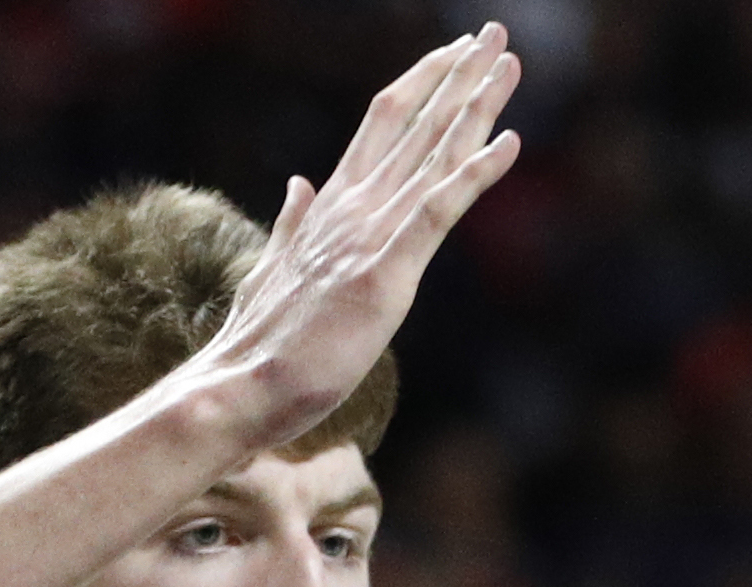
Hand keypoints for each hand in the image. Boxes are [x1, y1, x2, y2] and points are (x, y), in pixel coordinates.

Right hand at [195, 24, 521, 448]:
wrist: (240, 387)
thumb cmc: (258, 344)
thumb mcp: (274, 269)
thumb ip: (293, 222)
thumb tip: (298, 185)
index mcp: (330, 208)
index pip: (380, 127)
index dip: (420, 86)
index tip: (451, 56)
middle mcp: (352, 209)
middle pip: (413, 125)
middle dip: (456, 77)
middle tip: (493, 34)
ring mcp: (368, 236)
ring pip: (432, 155)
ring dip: (475, 105)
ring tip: (507, 62)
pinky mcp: (384, 272)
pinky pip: (439, 211)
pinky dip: (476, 174)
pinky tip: (511, 142)